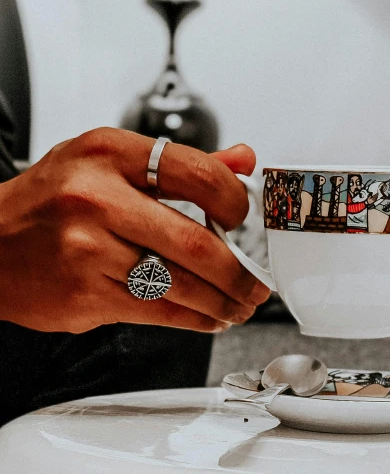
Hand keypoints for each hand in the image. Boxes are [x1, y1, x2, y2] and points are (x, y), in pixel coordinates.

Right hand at [0, 128, 269, 332]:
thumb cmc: (50, 200)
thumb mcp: (105, 160)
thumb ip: (178, 163)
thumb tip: (241, 160)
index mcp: (109, 154)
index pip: (198, 173)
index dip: (237, 202)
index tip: (246, 221)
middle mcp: (97, 199)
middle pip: (195, 242)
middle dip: (239, 273)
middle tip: (255, 284)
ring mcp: (88, 250)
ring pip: (180, 285)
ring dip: (222, 302)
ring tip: (238, 305)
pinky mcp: (84, 295)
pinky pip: (157, 312)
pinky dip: (193, 319)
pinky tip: (207, 317)